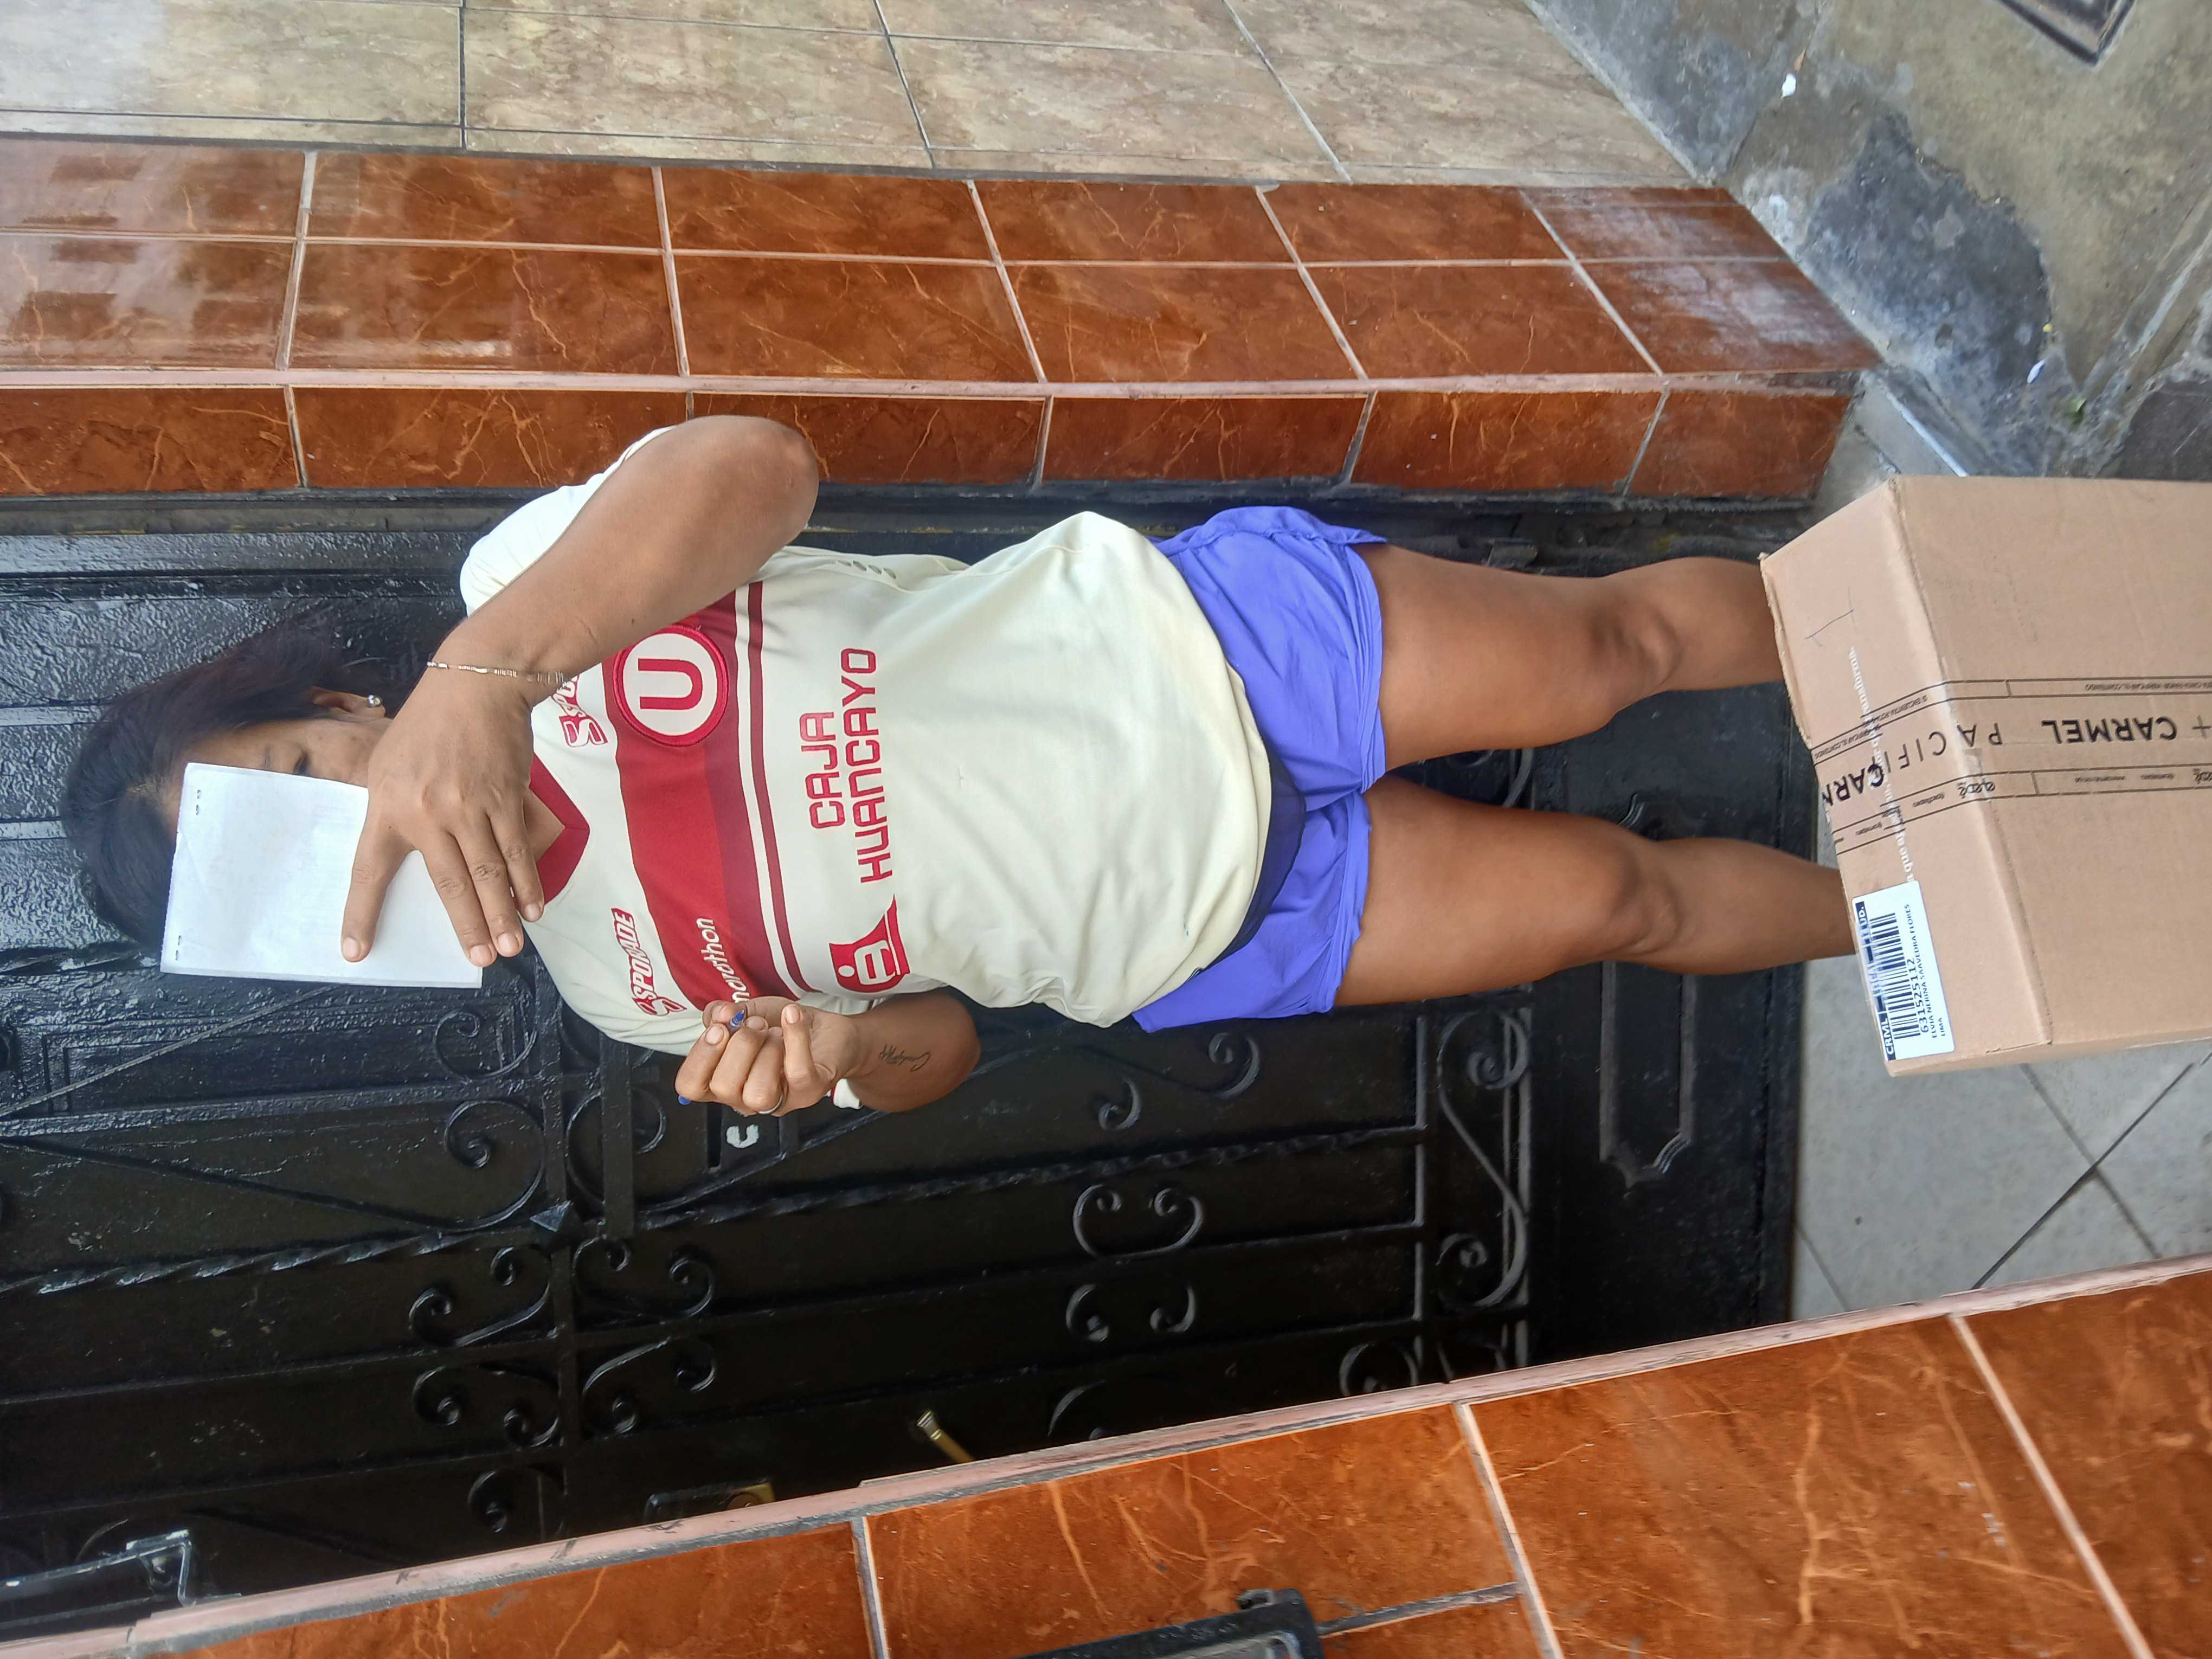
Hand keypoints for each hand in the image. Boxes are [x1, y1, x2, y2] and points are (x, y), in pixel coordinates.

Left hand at [342, 665, 541, 965]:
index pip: (370, 870)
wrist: (475, 685)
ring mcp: (470, 806)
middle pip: (449, 882)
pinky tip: (532, 907)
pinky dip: (527, 882)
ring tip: (511, 947)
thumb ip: (392, 809)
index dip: (362, 913)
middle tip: (481, 960)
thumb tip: (400, 852)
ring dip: (502, 914)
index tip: (356, 952)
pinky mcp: (505, 798)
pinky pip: (516, 849)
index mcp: (388, 805)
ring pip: (489, 871)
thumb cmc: (426, 725)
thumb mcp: (388, 764)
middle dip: (467, 926)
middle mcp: (428, 812)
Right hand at [675, 999, 864, 1115]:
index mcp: (725, 1081)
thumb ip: (727, 1014)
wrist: (830, 1030)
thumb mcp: (750, 1013)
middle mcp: (748, 1099)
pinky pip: (797, 1072)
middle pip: (724, 1088)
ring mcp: (781, 1100)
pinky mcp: (810, 1091)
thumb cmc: (784, 1028)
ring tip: (774, 1031)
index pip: (691, 1087)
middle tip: (755, 1025)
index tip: (717, 1028)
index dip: (699, 1057)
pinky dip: (794, 1038)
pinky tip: (793, 1015)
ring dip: (764, 1050)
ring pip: (758, 1092)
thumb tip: (716, 1014)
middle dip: (738, 1046)